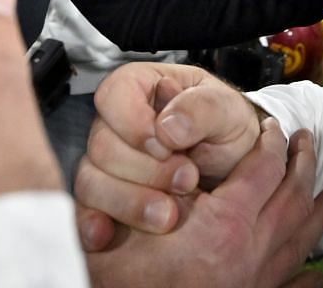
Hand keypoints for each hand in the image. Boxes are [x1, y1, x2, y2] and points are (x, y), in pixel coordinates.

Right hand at [75, 63, 262, 243]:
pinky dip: (93, 224)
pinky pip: (85, 212)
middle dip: (144, 170)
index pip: (113, 95)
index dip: (134, 124)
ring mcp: (107, 164)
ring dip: (129, 202)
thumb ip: (202, 109)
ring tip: (168, 215)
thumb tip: (167, 127)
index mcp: (141, 88)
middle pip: (101, 145)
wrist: (236, 172)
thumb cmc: (227, 131)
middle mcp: (117, 124)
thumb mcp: (228, 111)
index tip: (165, 146)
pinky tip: (108, 234)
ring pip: (91, 181)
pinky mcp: (105, 200)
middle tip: (186, 181)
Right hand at [86, 123, 322, 287]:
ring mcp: (258, 280)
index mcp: (225, 225)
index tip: (272, 127)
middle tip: (307, 142)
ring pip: (301, 239)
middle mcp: (252, 251)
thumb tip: (165, 131)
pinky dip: (308, 275)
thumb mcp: (132, 220)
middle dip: (303, 165)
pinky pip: (292, 285)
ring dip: (318, 212)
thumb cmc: (127, 279)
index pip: (264, 169)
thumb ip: (154, 180)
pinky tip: (316, 272)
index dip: (271, 142)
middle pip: (293, 198)